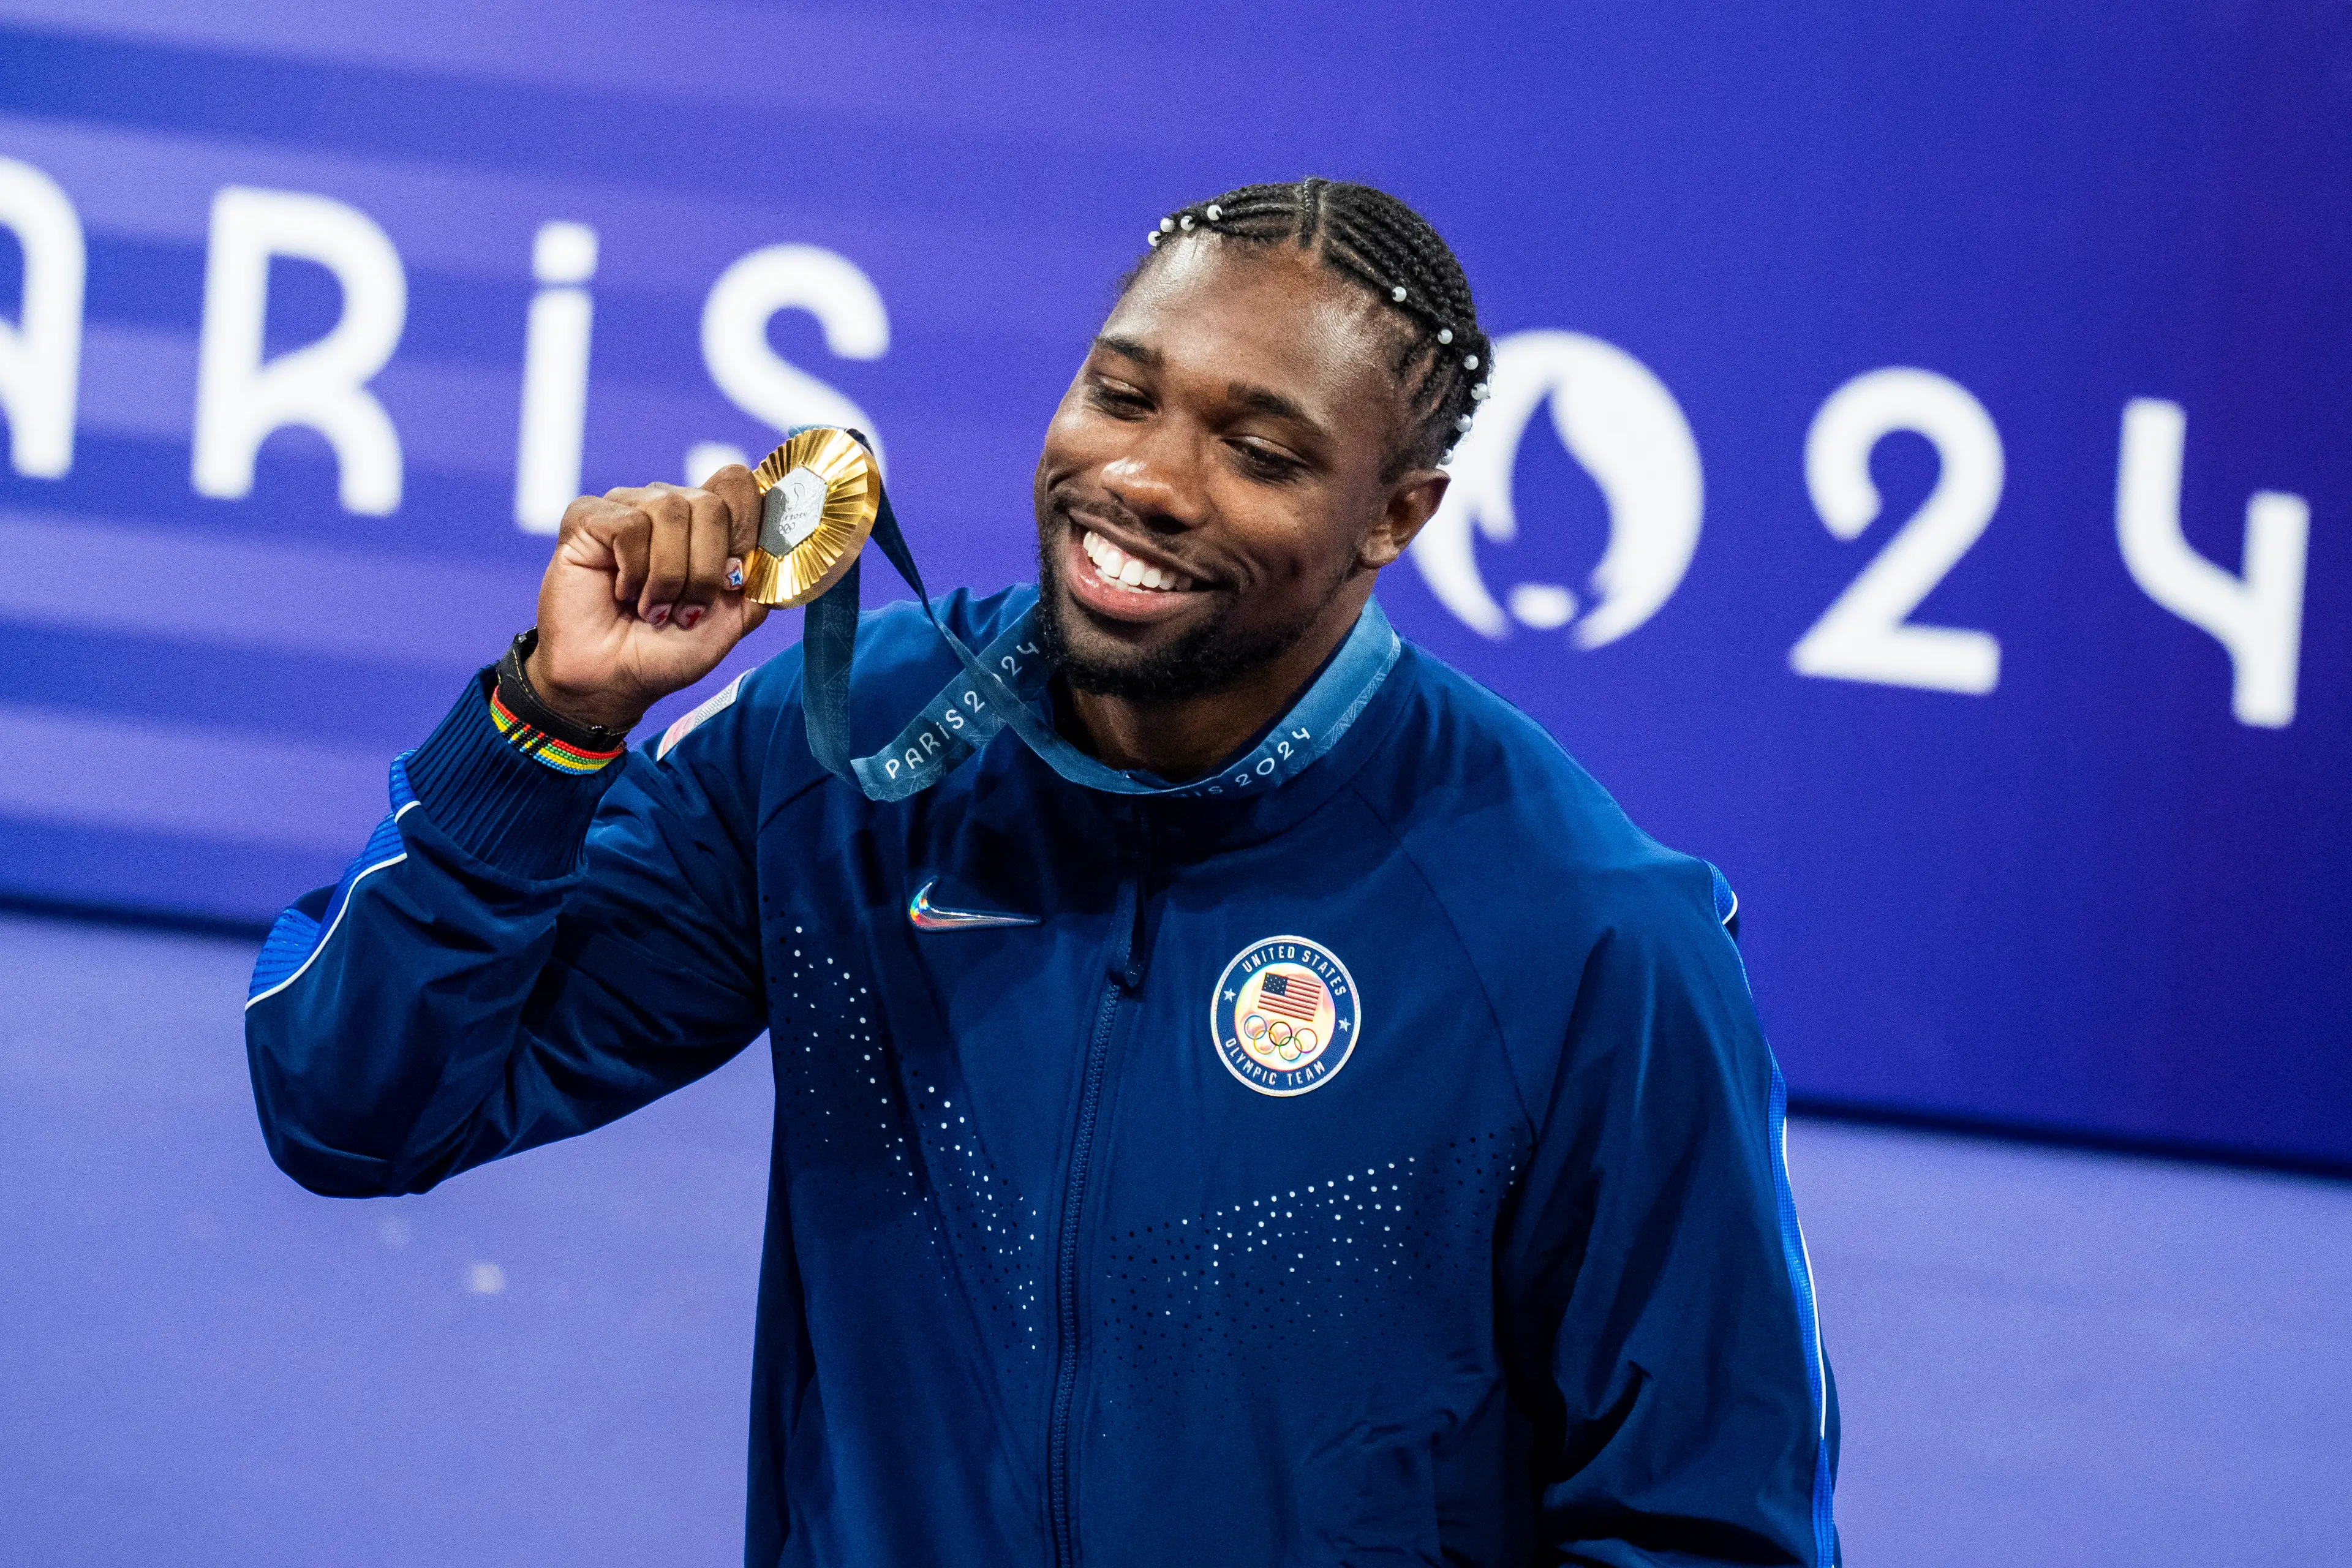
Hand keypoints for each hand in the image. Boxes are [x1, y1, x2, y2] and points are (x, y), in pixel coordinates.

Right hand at [526, 465, 771, 732]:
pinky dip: (634, 570)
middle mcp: (668, 504)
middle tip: (687, 611)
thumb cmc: (667, 651)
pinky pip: (629, 525)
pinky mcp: (587, 517)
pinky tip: (623, 592)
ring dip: (668, 576)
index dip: (745, 530)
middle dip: (706, 570)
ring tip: (653, 608)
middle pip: (711, 503)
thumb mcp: (731, 622)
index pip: (738, 484)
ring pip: (670, 510)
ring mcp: (626, 506)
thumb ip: (761, 582)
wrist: (612, 681)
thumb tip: (777, 548)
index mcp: (705, 522)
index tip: (733, 581)